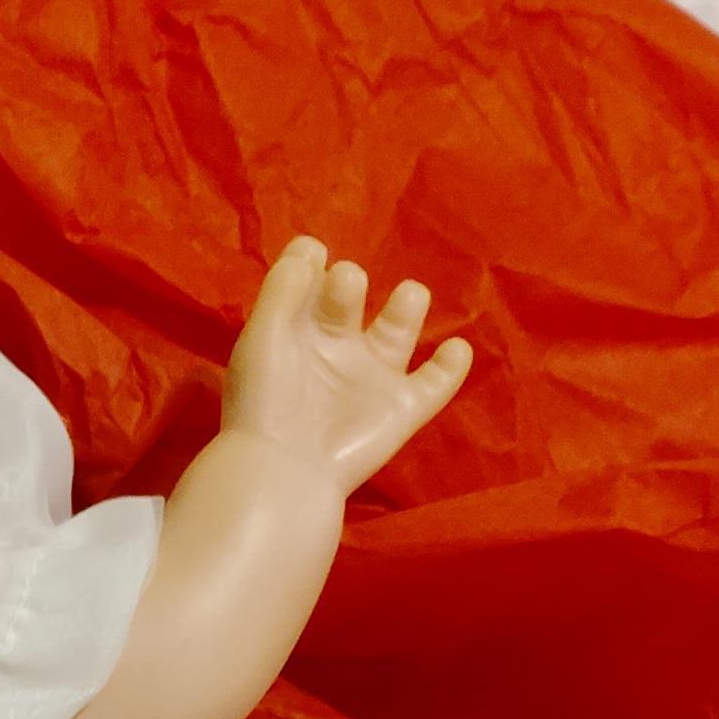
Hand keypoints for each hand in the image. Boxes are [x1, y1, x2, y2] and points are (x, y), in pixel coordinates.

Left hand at [221, 236, 472, 493]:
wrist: (285, 468)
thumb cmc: (266, 400)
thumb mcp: (263, 335)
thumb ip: (284, 289)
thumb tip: (311, 250)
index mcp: (294, 331)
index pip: (307, 280)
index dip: (309, 260)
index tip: (312, 254)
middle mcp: (333, 347)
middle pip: (349, 296)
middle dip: (348, 281)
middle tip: (345, 285)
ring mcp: (368, 378)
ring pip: (397, 329)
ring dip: (407, 305)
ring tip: (409, 297)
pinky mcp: (400, 409)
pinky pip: (435, 384)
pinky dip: (451, 366)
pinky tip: (455, 348)